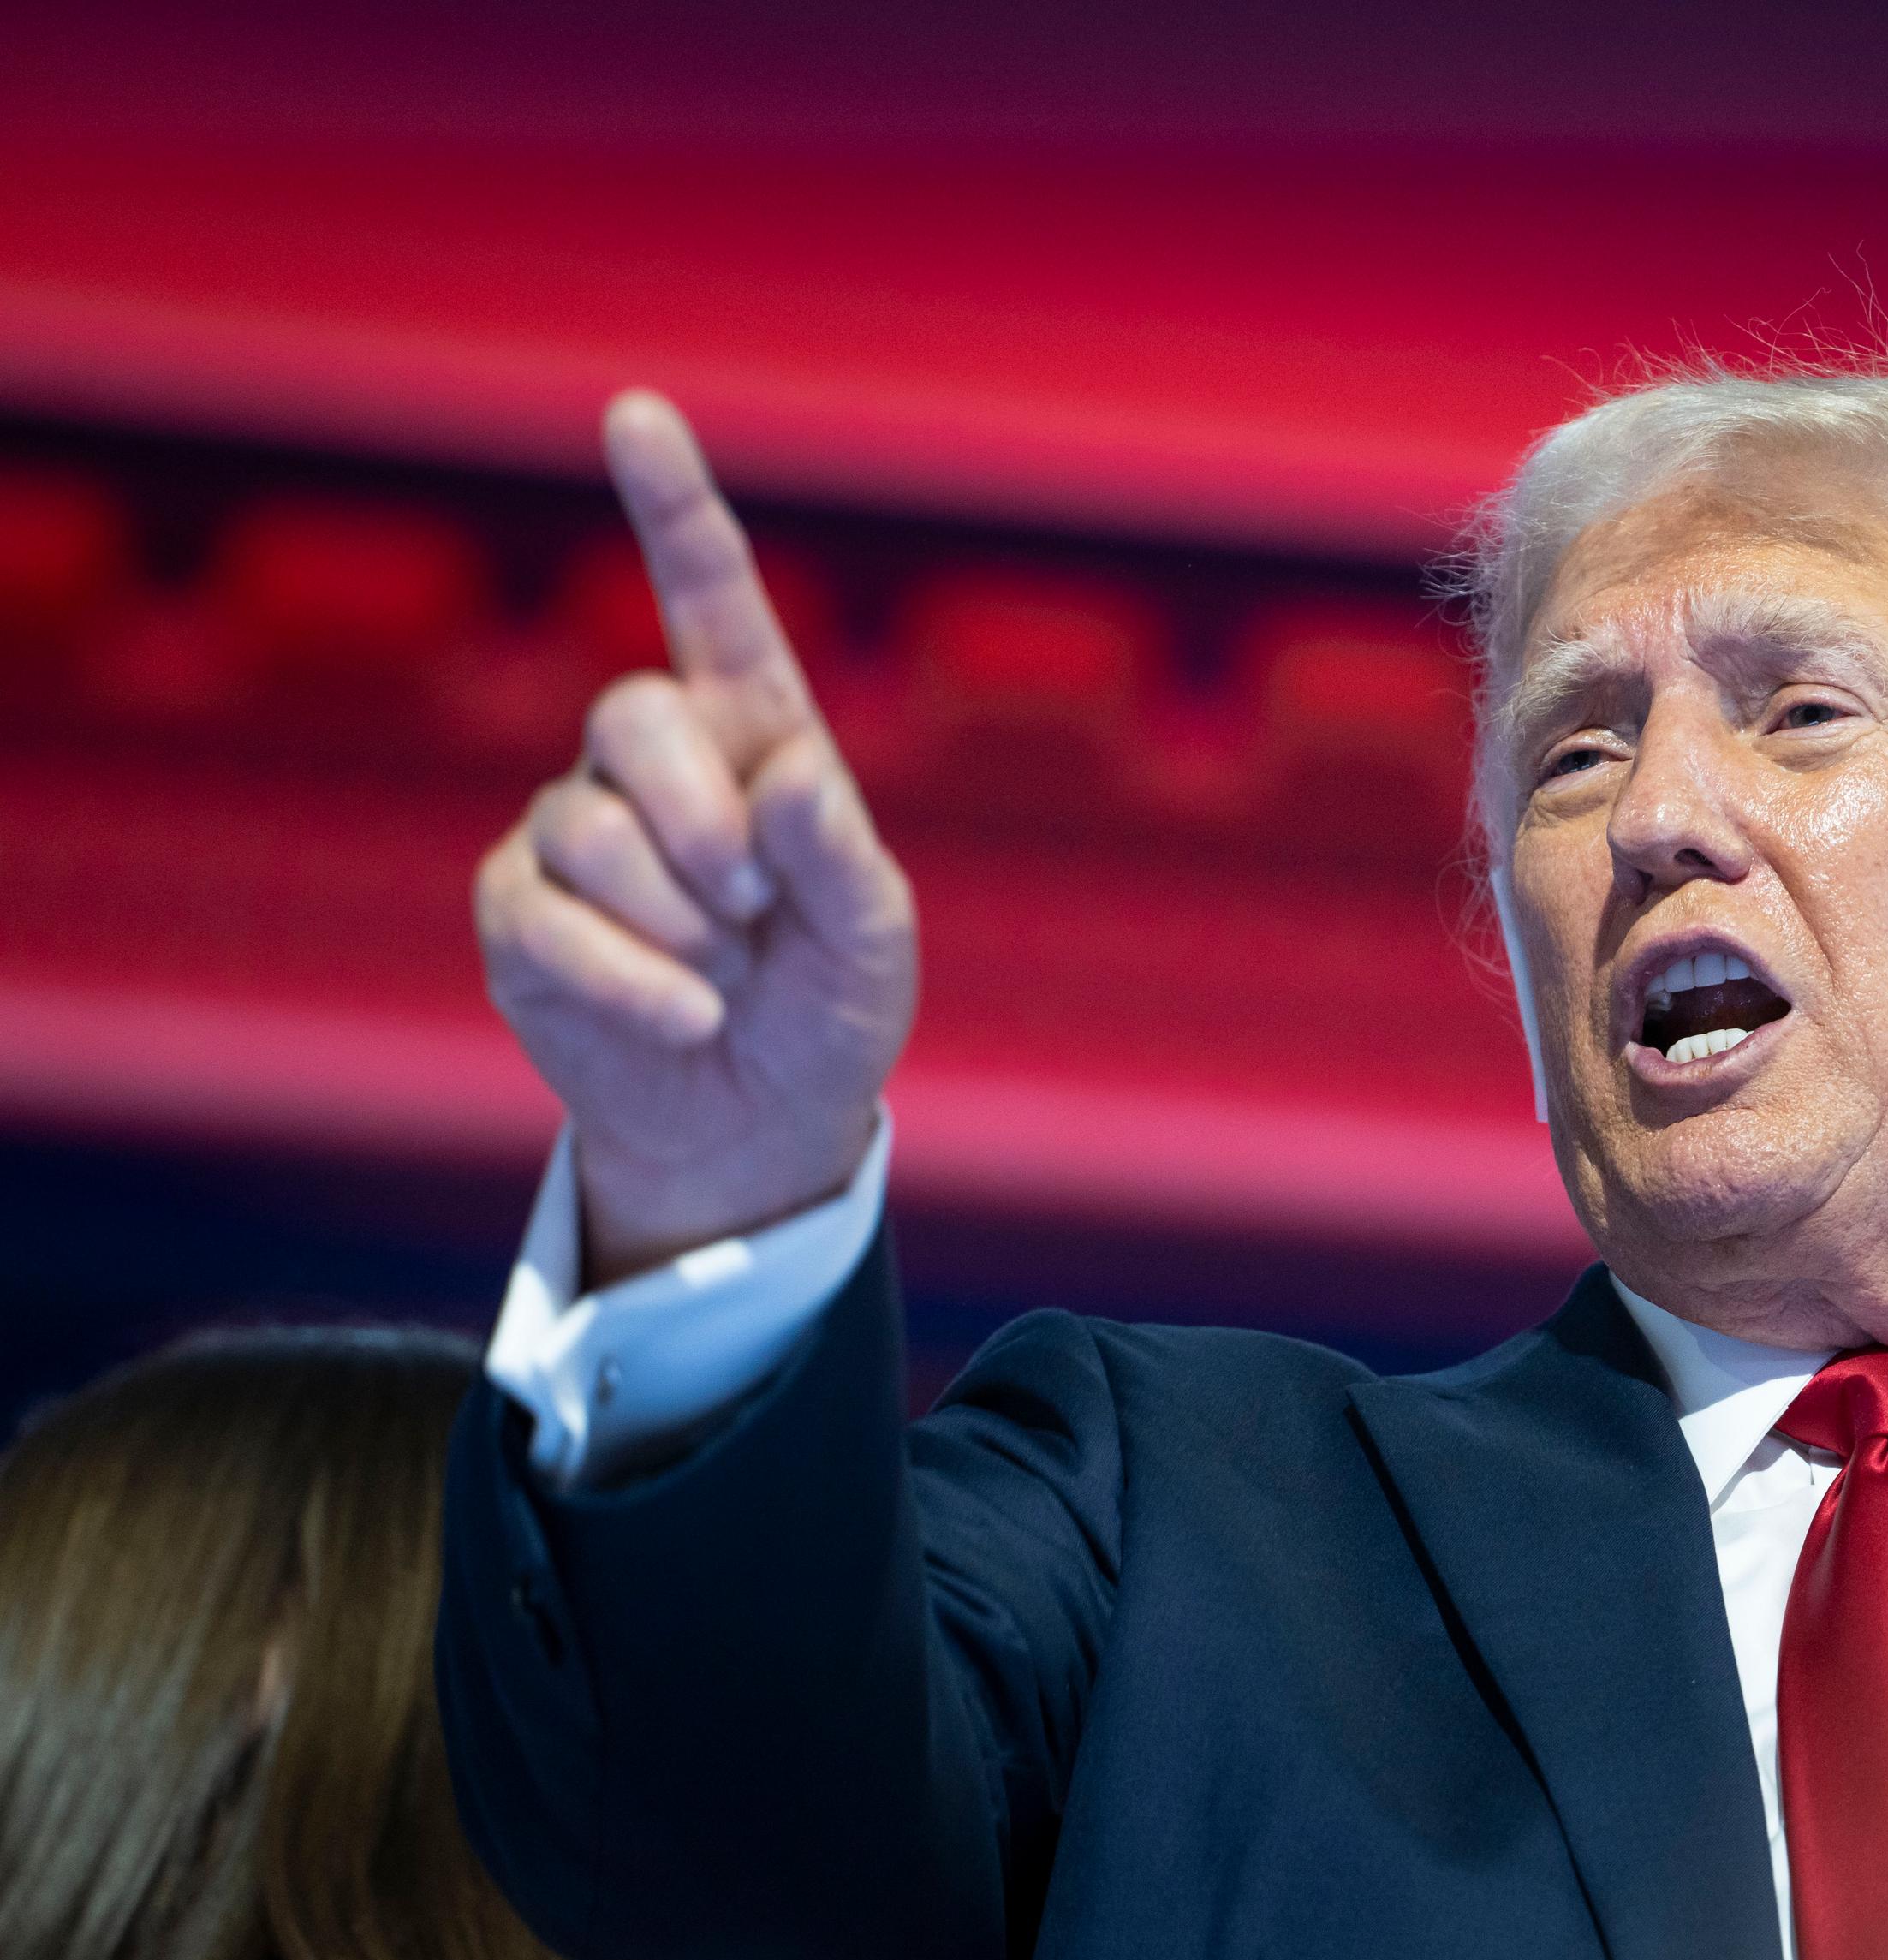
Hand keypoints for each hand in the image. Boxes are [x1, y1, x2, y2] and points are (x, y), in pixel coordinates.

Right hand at [475, 392, 916, 1285]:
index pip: (710, 599)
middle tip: (753, 905)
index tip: (636, 413)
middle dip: (702, 819)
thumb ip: (844, 854)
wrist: (761, 1122)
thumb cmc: (829, 1006)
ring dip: (679, 921)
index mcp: (754, 734)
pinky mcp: (516, 910)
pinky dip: (633, 980)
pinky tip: (683, 1015)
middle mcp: (652, 762)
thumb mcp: (875, 937)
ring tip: (725, 973)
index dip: (674, 506)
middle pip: (632, 714)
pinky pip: (550, 919)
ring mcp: (571, 829)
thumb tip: (790, 774)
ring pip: (589, 827)